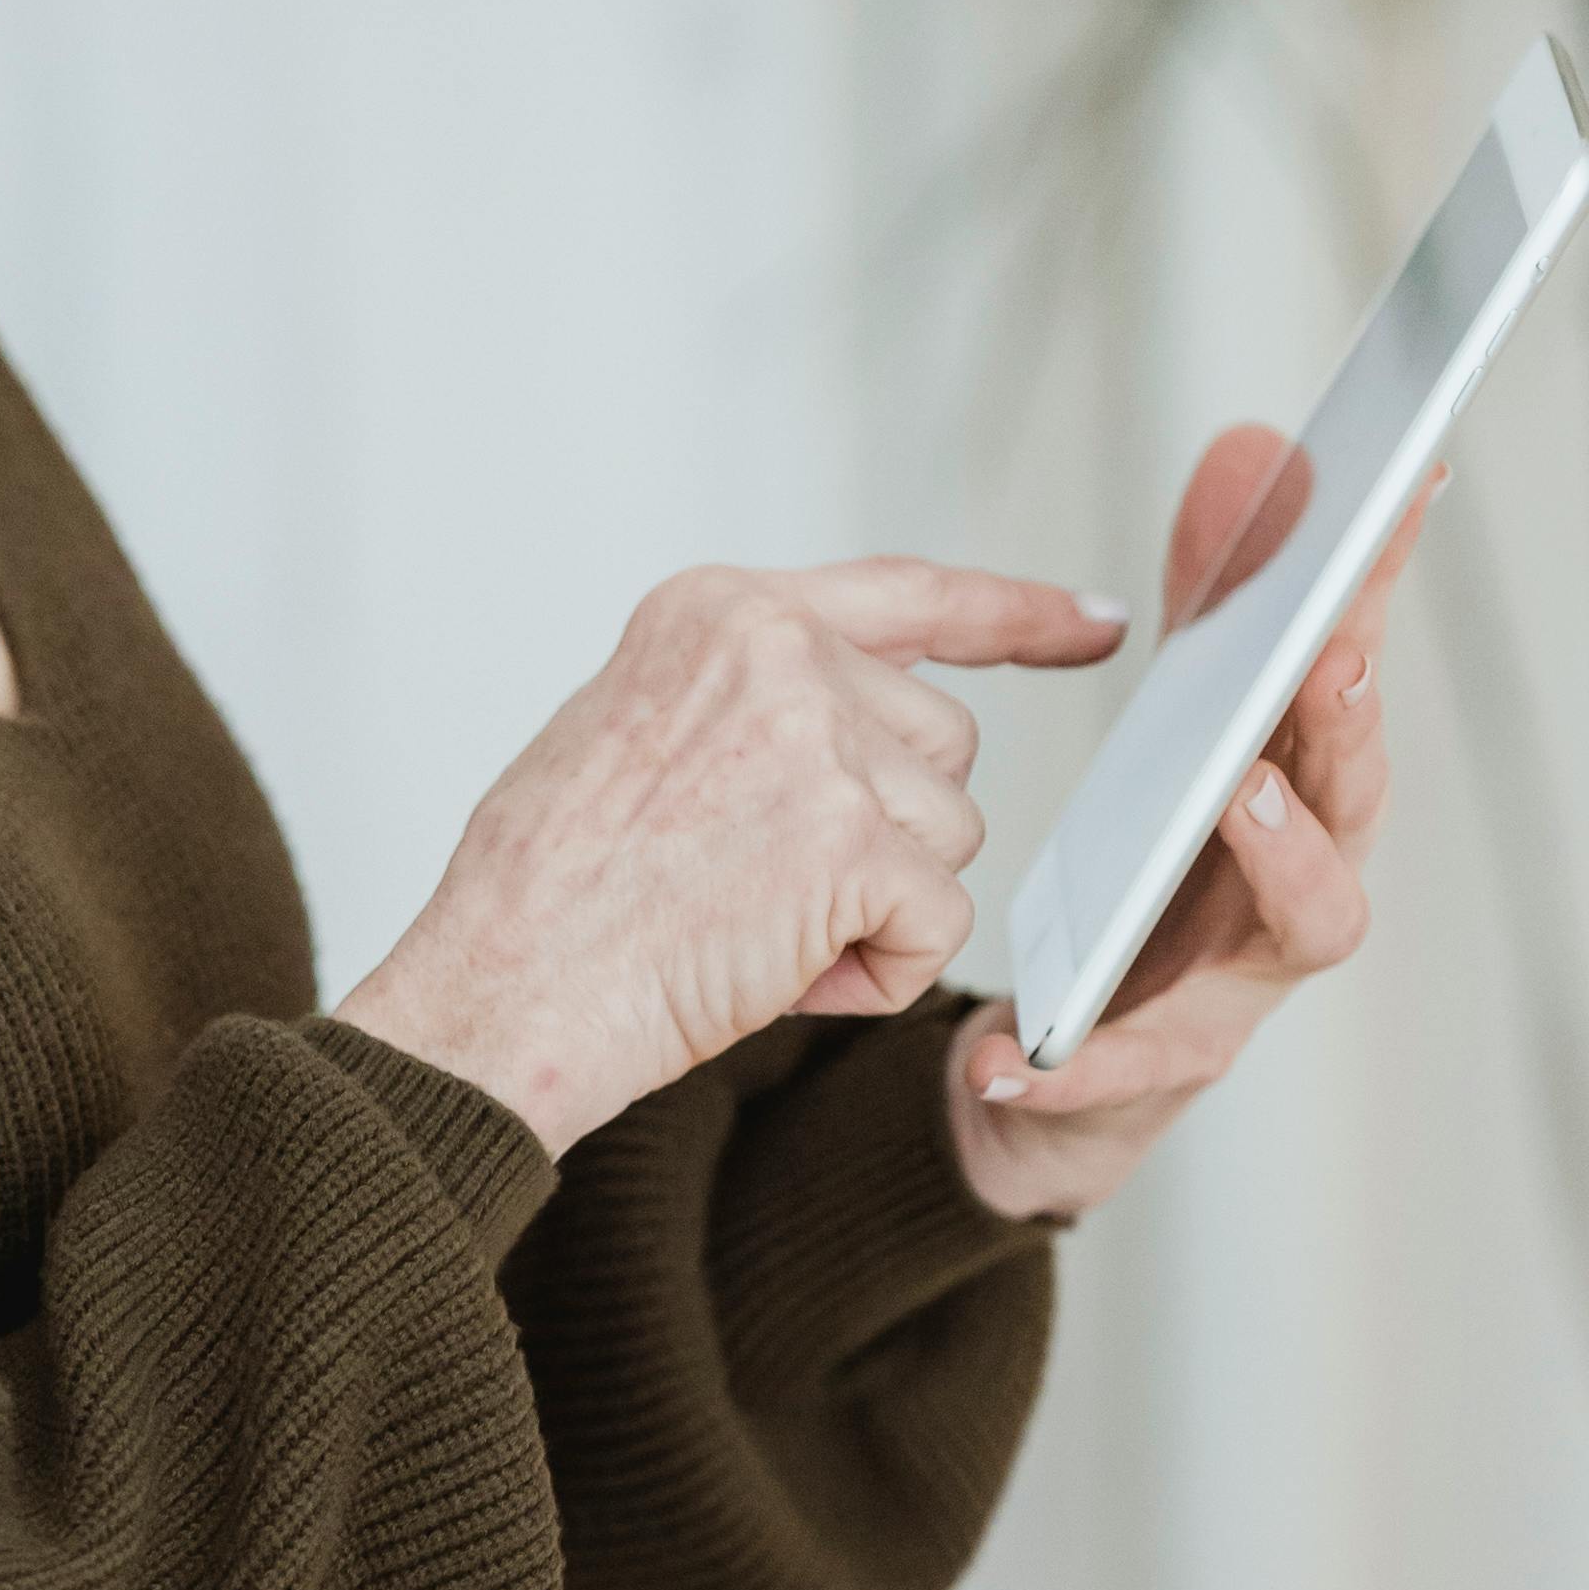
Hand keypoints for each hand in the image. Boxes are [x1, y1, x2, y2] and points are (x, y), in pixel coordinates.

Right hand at [335, 557, 1128, 1156]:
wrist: (494, 994)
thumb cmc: (538, 899)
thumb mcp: (624, 731)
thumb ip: (742, 700)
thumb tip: (850, 725)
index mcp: (716, 611)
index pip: (906, 595)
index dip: (1014, 615)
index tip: (1093, 625)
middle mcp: (774, 650)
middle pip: (940, 746)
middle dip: (882, 835)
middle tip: (750, 891)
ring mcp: (818, 738)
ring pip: (949, 836)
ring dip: (873, 908)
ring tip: (744, 932)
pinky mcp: (853, 841)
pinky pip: (940, 920)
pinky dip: (875, 973)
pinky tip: (776, 978)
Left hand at [943, 423, 1435, 1224]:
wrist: (1082, 1055)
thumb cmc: (1166, 867)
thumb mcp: (1183, 722)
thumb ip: (1216, 599)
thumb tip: (1250, 450)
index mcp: (1307, 781)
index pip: (1351, 664)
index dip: (1381, 577)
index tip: (1400, 475)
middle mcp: (1307, 874)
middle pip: (1360, 790)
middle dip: (1355, 717)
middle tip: (1335, 653)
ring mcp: (1252, 973)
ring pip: (1311, 917)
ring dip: (1289, 853)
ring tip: (1242, 796)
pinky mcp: (1167, 1062)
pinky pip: (1130, 1062)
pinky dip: (1079, 1057)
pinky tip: (1010, 1047)